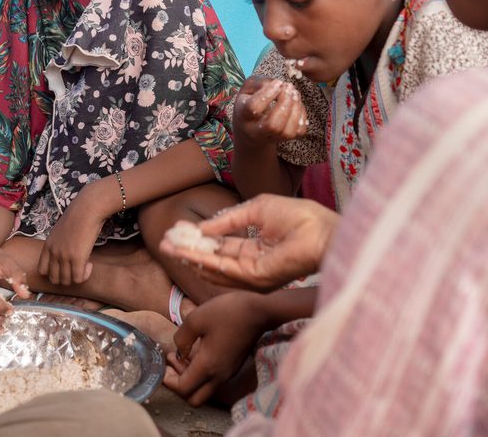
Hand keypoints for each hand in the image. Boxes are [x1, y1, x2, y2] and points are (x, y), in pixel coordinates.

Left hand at [37, 189, 104, 284]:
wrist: (87, 210)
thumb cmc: (77, 217)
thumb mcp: (60, 232)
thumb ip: (58, 244)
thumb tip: (64, 256)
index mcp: (47, 246)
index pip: (42, 270)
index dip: (54, 273)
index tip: (65, 267)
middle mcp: (53, 253)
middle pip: (54, 279)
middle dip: (66, 278)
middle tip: (76, 269)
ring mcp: (64, 256)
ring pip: (66, 281)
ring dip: (76, 277)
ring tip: (84, 265)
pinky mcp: (77, 258)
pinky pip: (78, 279)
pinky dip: (85, 275)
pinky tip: (90, 264)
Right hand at [161, 195, 337, 291]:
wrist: (322, 230)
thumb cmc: (299, 217)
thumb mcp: (256, 210)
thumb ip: (228, 220)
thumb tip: (204, 227)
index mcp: (255, 249)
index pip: (220, 247)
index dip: (198, 240)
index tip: (177, 232)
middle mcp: (252, 265)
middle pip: (213, 260)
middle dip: (188, 251)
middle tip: (165, 242)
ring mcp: (253, 274)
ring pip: (214, 268)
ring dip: (190, 256)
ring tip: (169, 246)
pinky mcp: (256, 277)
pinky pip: (225, 269)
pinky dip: (204, 260)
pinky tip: (189, 252)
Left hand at [164, 291, 265, 406]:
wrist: (259, 311)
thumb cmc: (226, 312)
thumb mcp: (195, 319)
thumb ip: (181, 339)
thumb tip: (179, 352)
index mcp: (208, 366)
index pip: (183, 389)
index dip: (168, 380)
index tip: (164, 363)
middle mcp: (219, 375)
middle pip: (194, 398)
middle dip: (179, 386)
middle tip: (172, 365)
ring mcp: (228, 372)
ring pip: (204, 390)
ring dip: (190, 379)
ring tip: (181, 355)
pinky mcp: (233, 366)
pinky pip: (213, 380)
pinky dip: (201, 374)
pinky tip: (196, 352)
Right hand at [233, 77, 307, 145]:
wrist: (250, 129)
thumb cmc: (248, 104)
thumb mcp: (247, 90)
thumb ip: (259, 83)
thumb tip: (278, 84)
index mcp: (243, 115)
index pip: (254, 107)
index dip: (268, 93)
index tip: (278, 82)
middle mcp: (256, 131)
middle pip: (273, 125)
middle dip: (285, 103)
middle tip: (288, 87)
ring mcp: (272, 138)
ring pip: (288, 131)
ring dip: (296, 108)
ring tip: (294, 93)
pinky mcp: (286, 139)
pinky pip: (299, 131)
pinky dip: (302, 115)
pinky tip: (297, 103)